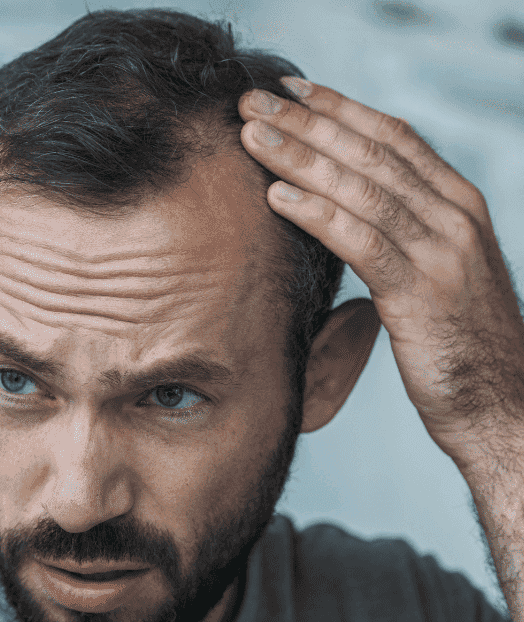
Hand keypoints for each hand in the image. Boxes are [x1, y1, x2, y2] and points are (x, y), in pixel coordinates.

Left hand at [238, 77, 523, 471]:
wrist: (501, 402)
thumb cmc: (457, 341)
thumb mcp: (435, 271)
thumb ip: (404, 233)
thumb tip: (348, 208)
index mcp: (459, 203)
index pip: (393, 137)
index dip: (339, 108)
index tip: (290, 90)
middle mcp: (455, 215)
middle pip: (371, 152)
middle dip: (307, 122)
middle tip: (253, 101)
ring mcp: (442, 251)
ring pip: (362, 188)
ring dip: (301, 158)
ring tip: (252, 138)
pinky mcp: (422, 292)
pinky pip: (362, 241)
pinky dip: (316, 214)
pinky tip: (276, 197)